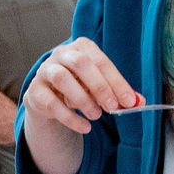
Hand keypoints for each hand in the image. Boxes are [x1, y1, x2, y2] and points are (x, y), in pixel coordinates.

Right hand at [23, 37, 139, 136]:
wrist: (49, 98)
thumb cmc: (80, 86)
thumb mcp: (101, 88)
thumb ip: (119, 94)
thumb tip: (139, 102)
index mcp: (81, 47)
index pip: (101, 61)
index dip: (116, 81)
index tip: (129, 101)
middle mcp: (61, 54)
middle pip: (80, 63)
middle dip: (99, 86)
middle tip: (112, 108)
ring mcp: (45, 70)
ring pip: (62, 78)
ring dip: (82, 99)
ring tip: (96, 116)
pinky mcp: (34, 90)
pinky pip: (50, 102)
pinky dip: (69, 117)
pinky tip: (84, 127)